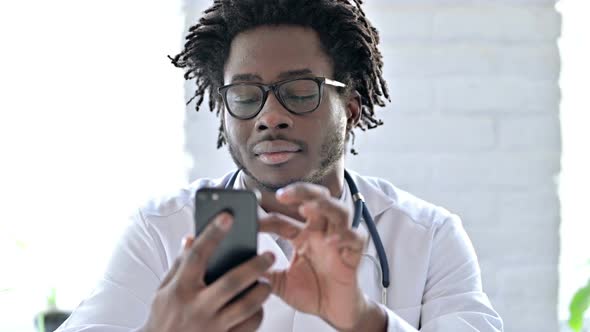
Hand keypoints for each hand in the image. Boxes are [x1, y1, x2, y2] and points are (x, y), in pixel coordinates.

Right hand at [143, 213, 274, 331]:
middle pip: (232, 282)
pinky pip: (249, 326)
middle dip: (254, 265)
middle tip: (269, 255)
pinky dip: (258, 314)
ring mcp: (212, 327)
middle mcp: (197, 308)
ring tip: (265, 282)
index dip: (212, 233)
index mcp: (180, 289)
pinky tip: (258, 306)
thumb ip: (179, 265)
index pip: (197, 255)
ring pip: (247, 306)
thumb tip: (191, 238)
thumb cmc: (164, 318)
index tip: (227, 217)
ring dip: (261, 291)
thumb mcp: (163, 290)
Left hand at [259, 183, 377, 330]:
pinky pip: (356, 238)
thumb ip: (263, 272)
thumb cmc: (312, 293)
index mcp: (302, 236)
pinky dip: (345, 236)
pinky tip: (331, 241)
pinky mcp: (353, 255)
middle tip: (283, 194)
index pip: (283, 218)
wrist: (334, 312)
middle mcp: (321, 233)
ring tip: (307, 207)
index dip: (267, 217)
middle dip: (301, 191)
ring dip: (324, 205)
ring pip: (338, 211)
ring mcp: (339, 241)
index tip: (252, 221)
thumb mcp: (280, 284)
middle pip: (317, 199)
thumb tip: (239, 267)